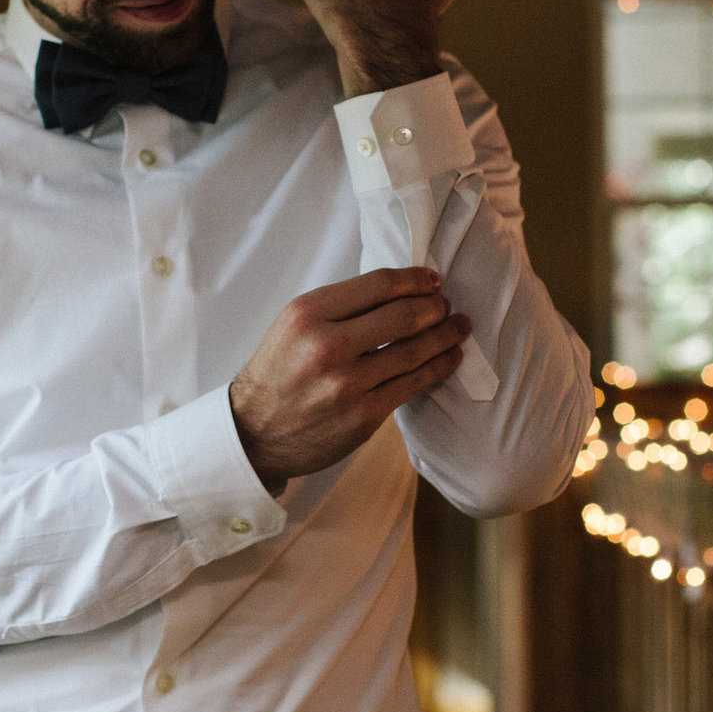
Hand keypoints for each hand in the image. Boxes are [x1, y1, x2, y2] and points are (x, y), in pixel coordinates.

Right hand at [230, 267, 468, 490]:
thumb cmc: (279, 373)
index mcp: (308, 314)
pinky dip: (438, 367)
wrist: (254, 432)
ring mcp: (347, 383)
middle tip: (446, 306)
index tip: (432, 280)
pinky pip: (413, 384)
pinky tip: (450, 358)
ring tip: (458, 327)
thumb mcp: (294, 326)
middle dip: (434, 307)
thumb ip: (339, 308)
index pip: (377, 285)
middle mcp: (327, 345)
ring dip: (444, 336)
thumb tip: (398, 292)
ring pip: (413, 351)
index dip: (413, 279)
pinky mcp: (364, 414)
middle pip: (402, 315)